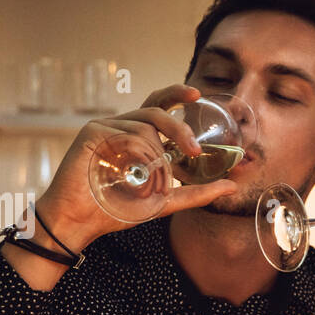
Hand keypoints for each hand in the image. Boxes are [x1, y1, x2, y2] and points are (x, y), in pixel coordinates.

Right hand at [33, 84, 237, 250]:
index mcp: (137, 137)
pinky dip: (136, 155)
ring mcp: (107, 127)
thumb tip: (232, 186)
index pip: (159, 107)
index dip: (176, 95)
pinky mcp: (93, 131)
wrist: (81, 220)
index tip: (197, 94)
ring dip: (156, 157)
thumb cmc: (118, 210)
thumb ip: (197, 193)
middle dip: (180, 129)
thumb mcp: (165, 201)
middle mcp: (122, 127)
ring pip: (145, 128)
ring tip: (153, 183)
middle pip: (156, 112)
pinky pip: (125, 135)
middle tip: (194, 150)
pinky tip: (129, 175)